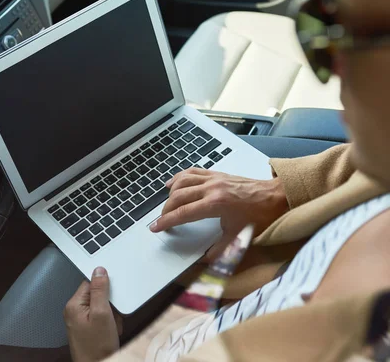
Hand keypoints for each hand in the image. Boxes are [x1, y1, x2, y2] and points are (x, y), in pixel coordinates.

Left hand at [64, 267, 122, 361]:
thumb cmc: (96, 347)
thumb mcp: (102, 314)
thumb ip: (100, 291)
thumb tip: (99, 270)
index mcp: (74, 305)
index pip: (90, 283)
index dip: (105, 288)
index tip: (112, 297)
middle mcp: (75, 311)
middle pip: (97, 295)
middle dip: (110, 305)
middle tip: (113, 318)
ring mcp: (81, 321)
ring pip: (101, 307)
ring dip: (111, 316)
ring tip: (112, 328)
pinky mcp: (87, 328)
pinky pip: (101, 318)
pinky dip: (109, 324)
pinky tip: (111, 332)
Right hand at [149, 168, 288, 260]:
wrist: (278, 196)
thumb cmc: (262, 216)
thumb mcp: (240, 237)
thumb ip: (220, 250)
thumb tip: (204, 262)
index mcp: (215, 204)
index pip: (183, 213)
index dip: (167, 221)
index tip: (156, 227)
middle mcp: (211, 188)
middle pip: (178, 197)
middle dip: (165, 210)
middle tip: (161, 220)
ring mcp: (213, 179)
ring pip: (182, 182)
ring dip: (171, 193)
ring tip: (165, 204)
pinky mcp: (217, 174)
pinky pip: (192, 172)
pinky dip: (179, 177)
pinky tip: (173, 183)